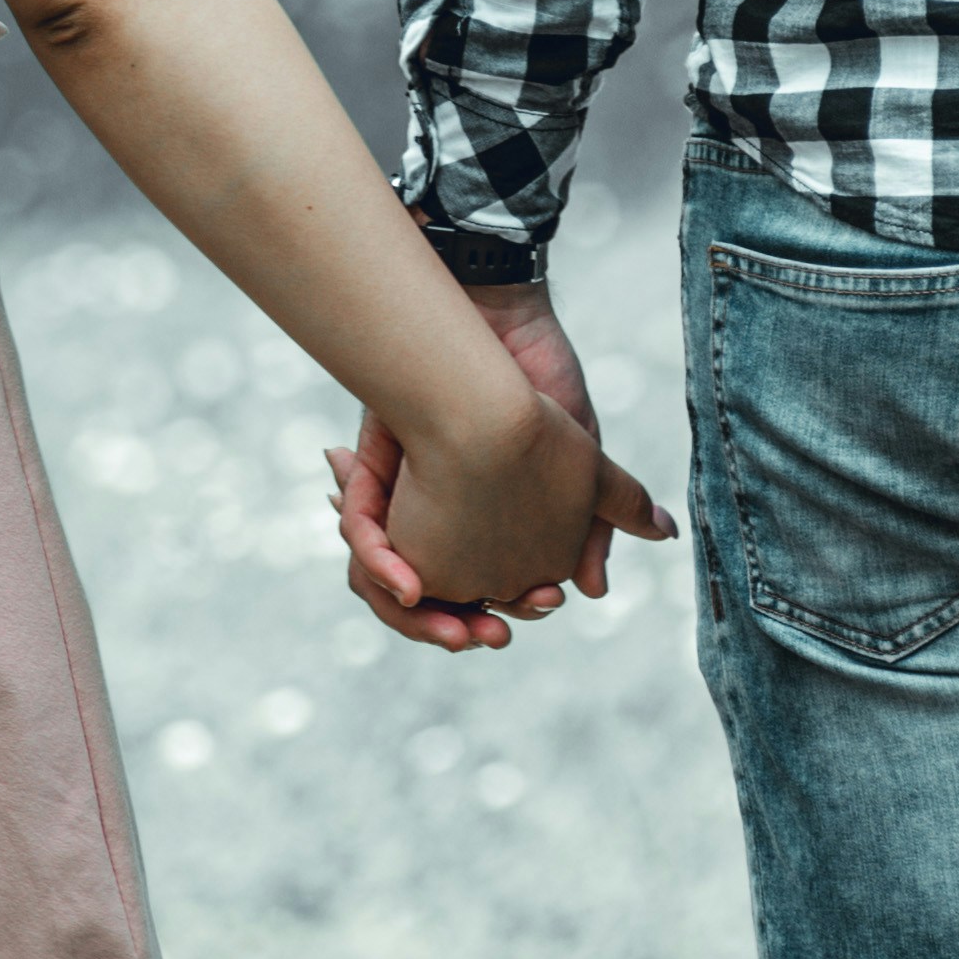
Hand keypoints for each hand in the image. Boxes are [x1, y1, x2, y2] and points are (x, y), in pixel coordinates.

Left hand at [330, 286, 675, 652]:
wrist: (496, 320)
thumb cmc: (541, 384)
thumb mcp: (583, 462)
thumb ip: (594, 524)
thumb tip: (595, 590)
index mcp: (488, 526)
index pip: (491, 591)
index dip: (512, 609)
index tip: (540, 606)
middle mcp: (439, 520)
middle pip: (432, 602)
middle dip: (455, 628)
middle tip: (483, 639)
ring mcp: (402, 502)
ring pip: (388, 582)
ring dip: (413, 617)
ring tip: (446, 623)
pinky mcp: (371, 475)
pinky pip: (363, 533)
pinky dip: (379, 562)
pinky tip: (407, 586)